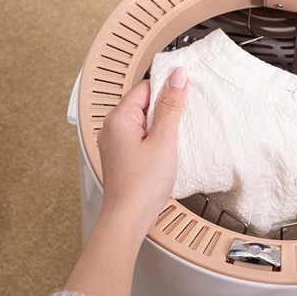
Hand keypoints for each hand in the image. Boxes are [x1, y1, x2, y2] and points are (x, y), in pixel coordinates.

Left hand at [96, 67, 187, 236]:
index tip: (184, 95)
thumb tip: (177, 76)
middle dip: (166, 110)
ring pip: (144, 122)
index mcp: (118, 118)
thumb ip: (171, 106)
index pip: (145, 87)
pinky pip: (141, 137)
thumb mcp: (164, 140)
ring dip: (162, 127)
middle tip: (181, 122)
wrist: (128, 219)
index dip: (167, 90)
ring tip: (173, 140)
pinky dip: (156, 140)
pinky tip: (166, 151)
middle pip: (144, 104)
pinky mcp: (122, 156)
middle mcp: (112, 128)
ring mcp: (116, 143)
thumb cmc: (141, 184)